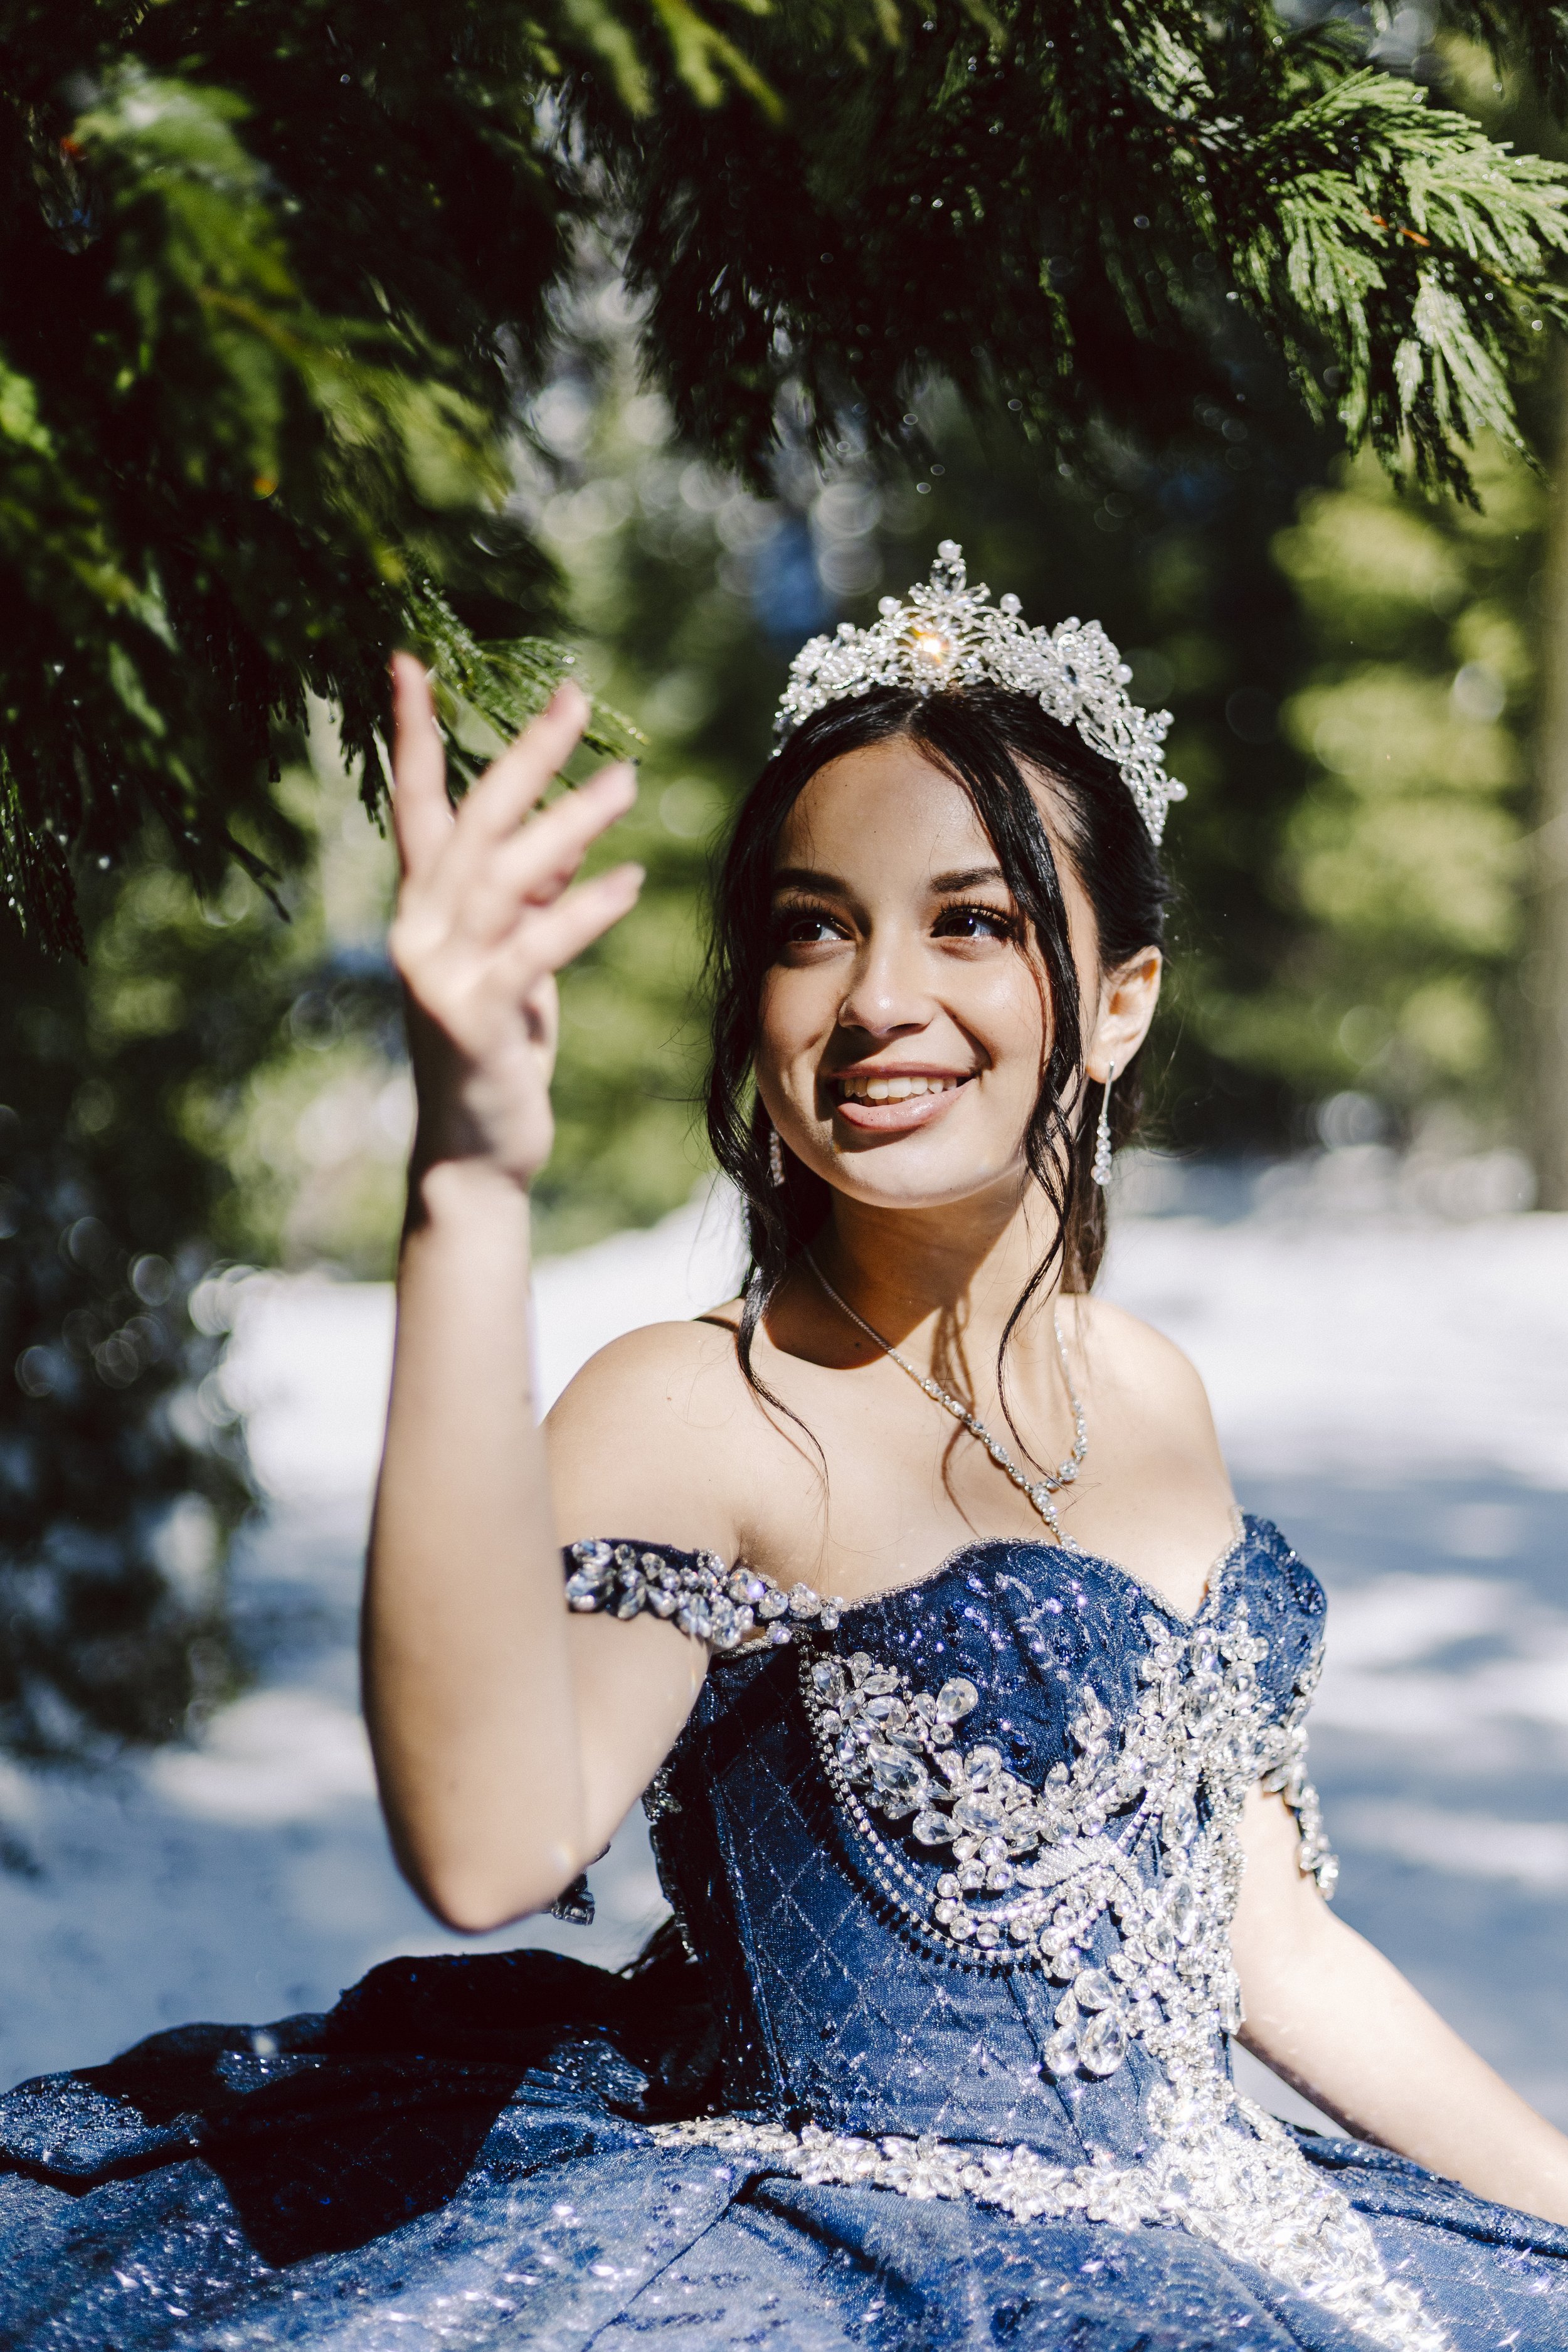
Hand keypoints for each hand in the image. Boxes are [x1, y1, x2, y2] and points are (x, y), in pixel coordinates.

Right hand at [387, 656, 641, 1189]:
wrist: (474, 1150)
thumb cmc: (495, 1049)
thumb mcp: (515, 962)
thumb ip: (528, 901)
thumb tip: (566, 840)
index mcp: (422, 909)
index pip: (415, 806)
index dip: (411, 734)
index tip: (411, 662)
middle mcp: (417, 930)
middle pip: (472, 823)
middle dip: (523, 754)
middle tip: (575, 696)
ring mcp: (438, 975)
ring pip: (505, 877)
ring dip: (569, 823)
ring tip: (627, 779)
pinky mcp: (473, 1019)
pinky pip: (533, 951)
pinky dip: (582, 912)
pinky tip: (630, 881)